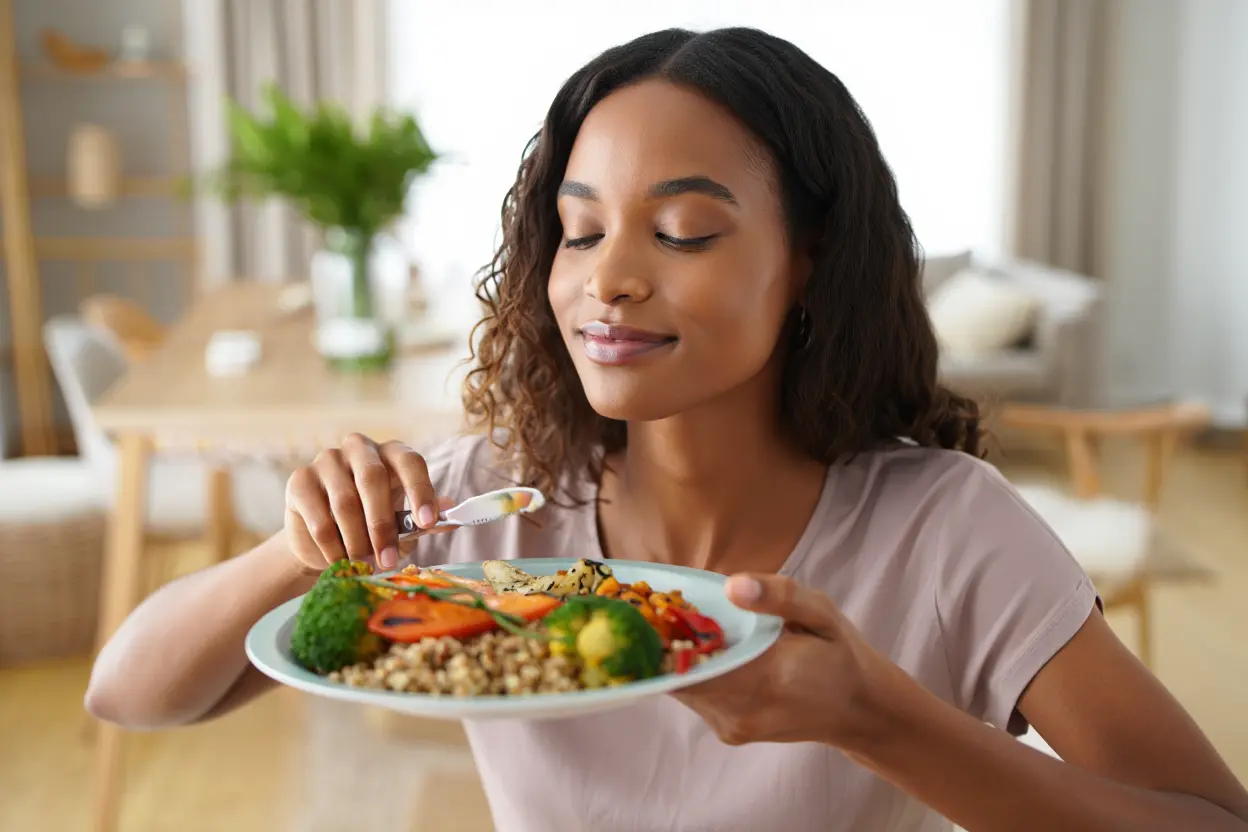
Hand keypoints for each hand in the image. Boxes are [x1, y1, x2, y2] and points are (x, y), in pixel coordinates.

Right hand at [284, 433, 453, 573]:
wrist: (324, 542)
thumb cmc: (371, 527)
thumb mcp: (403, 526)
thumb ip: (424, 521)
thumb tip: (452, 517)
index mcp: (391, 453)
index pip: (410, 462)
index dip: (420, 491)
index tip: (428, 523)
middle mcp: (359, 448)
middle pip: (373, 478)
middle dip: (382, 525)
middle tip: (387, 560)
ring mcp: (326, 461)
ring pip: (345, 502)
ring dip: (357, 541)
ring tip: (365, 565)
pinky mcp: (299, 481)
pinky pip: (319, 519)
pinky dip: (332, 548)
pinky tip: (340, 562)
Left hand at [672, 573, 905, 748]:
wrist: (858, 711)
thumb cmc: (839, 655)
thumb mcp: (822, 612)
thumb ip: (779, 595)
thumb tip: (731, 586)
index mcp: (769, 677)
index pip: (695, 660)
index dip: (672, 632)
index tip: (665, 605)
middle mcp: (745, 710)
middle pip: (680, 674)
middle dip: (671, 641)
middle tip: (673, 609)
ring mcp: (734, 726)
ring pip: (683, 687)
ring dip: (681, 658)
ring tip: (692, 628)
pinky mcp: (729, 732)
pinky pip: (696, 697)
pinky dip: (695, 673)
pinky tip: (711, 652)